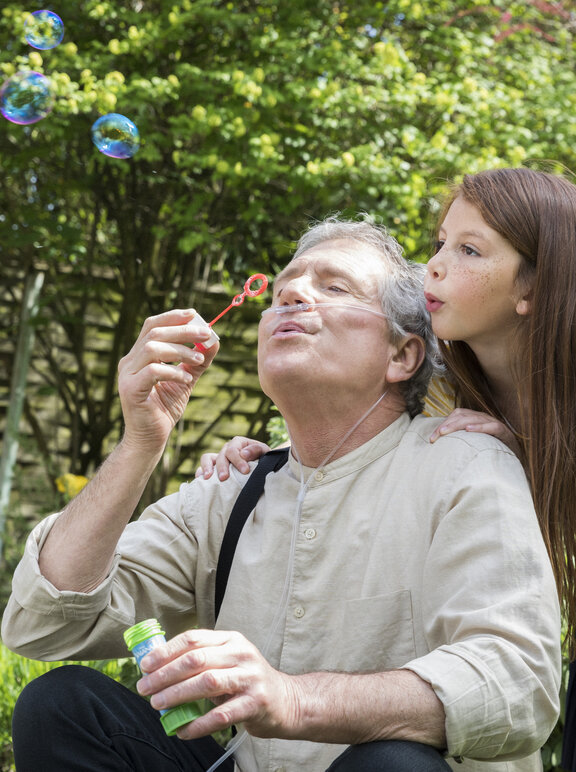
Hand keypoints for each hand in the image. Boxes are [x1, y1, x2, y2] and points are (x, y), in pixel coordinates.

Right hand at [118, 309, 218, 451]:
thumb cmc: (165, 408)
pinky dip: (173, 371)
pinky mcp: (130, 390)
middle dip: (183, 331)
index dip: (173, 317)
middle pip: (154, 333)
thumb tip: (215, 341)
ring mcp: (127, 375)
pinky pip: (152, 371)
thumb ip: (198, 361)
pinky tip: (186, 380)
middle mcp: (129, 362)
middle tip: (206, 334)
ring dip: (180, 351)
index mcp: (138, 355)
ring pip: (152, 348)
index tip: (194, 313)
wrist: (151, 439)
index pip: (152, 326)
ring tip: (199, 360)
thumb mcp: (186, 379)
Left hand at [136, 629, 296, 739]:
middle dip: (165, 674)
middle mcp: (241, 654)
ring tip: (158, 704)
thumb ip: (202, 661)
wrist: (287, 701)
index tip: (145, 665)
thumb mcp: (228, 661)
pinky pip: (221, 715)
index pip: (194, 638)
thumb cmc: (247, 681)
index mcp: (231, 640)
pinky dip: (198, 724)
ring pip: (206, 683)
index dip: (166, 651)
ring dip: (177, 695)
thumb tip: (159, 671)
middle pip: (196, 660)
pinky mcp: (256, 703)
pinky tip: (183, 730)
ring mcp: (250, 677)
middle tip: (145, 688)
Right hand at [195, 436, 270, 479]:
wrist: (261, 465)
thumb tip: (244, 453)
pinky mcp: (214, 467)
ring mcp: (219, 457)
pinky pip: (203, 467)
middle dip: (222, 467)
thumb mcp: (264, 451)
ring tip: (208, 478)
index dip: (238, 460)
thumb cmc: (262, 458)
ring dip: (207, 467)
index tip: (245, 471)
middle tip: (224, 478)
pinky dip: (200, 472)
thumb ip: (256, 450)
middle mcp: (227, 448)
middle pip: (221, 456)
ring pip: (207, 458)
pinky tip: (201, 479)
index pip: (233, 450)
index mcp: (238, 443)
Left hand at [429, 408, 518, 451]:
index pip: (457, 415)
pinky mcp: (505, 433)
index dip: (443, 424)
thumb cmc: (491, 454)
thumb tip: (438, 448)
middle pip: (462, 415)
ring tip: (445, 432)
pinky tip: (469, 430)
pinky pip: (493, 426)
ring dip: (458, 424)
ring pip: (475, 418)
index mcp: (476, 420)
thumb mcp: (473, 447)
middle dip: (446, 425)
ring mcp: (495, 424)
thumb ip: (460, 444)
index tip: (431, 438)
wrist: (515, 462)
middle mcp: (484, 419)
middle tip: (435, 436)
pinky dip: (480, 427)